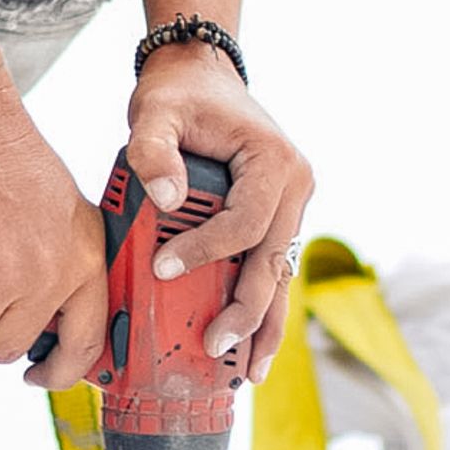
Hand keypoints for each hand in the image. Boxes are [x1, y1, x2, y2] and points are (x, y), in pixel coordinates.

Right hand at [0, 85, 108, 384]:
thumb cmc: (17, 164)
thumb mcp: (70, 218)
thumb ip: (66, 270)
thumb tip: (49, 321)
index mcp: (84, 263)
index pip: (84, 343)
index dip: (60, 372)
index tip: (40, 376)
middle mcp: (47, 274)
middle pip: (9, 347)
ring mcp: (0, 273)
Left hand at [128, 45, 313, 377]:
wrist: (201, 76)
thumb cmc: (179, 95)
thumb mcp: (156, 112)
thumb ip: (154, 150)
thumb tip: (167, 199)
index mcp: (274, 162)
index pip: (244, 223)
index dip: (205, 251)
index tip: (161, 268)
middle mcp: (295, 187)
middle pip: (272, 261)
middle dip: (245, 310)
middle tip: (210, 345)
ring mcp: (290, 207)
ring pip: (280, 275)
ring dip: (264, 324)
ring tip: (247, 373)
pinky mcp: (275, 220)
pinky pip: (269, 268)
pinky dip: (260, 307)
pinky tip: (249, 349)